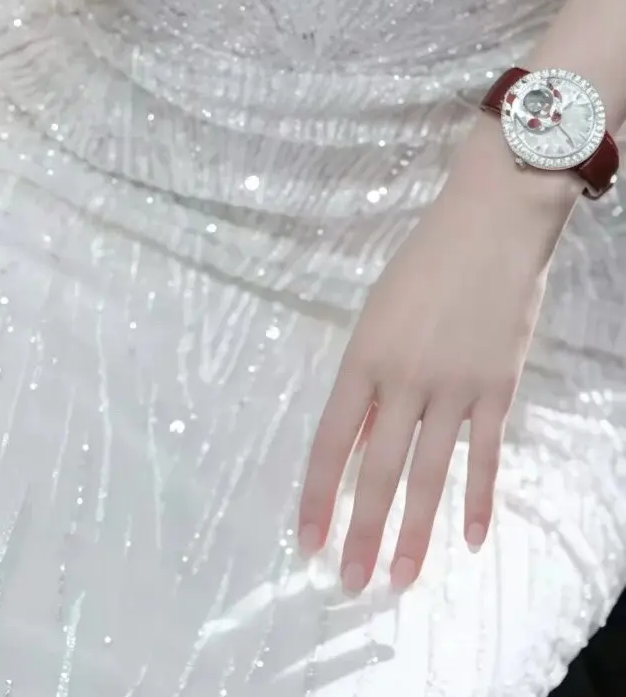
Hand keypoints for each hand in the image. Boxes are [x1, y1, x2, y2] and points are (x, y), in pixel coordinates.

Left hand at [295, 171, 559, 593]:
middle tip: (351, 583)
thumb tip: (358, 438)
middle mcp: (405, 378)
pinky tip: (469, 538)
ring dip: (413, 533)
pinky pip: (485, 456)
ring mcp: (454, 386)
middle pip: (377, 470)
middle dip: (362, 532)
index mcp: (364, 355)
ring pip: (428, 474)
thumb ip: (369, 376)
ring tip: (401, 580)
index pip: (330, 441)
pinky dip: (477, 499)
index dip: (317, 495)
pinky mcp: (497, 387)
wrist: (493, 222)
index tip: (307, 540)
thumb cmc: (428, 258)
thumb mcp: (380, 312)